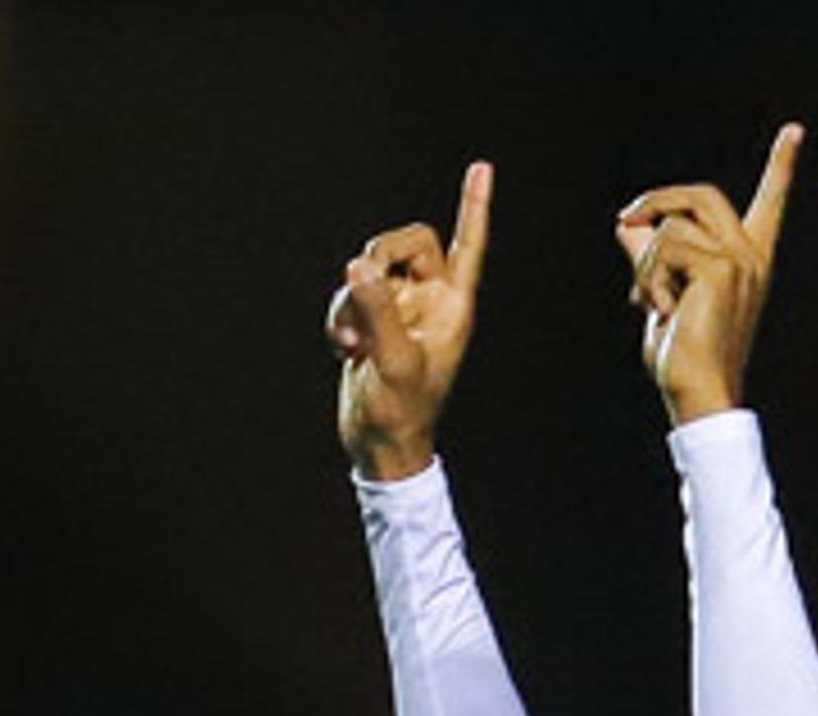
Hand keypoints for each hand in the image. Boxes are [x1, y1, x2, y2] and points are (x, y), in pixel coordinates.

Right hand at [330, 161, 495, 480]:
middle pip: (407, 243)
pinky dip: (337, 317)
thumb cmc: (403, 411)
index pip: (468, 245)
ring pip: (369, 271)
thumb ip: (378, 309)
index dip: (474, 207)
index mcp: (453, 305)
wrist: (378, 446)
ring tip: (350, 341)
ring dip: (350, 299)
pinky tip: (343, 349)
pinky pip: (347, 296)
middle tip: (360, 282)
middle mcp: (429, 301)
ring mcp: (398, 310)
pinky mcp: (370, 322)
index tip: (480, 167)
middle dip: (380, 256)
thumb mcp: (393, 360)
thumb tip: (358, 265)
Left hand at [615, 124, 803, 425]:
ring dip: (645, 262)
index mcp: (748, 261)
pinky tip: (659, 311)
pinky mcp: (720, 268)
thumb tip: (626, 224)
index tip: (795, 130)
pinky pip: (665, 247)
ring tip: (646, 303)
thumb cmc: (682, 354)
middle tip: (626, 220)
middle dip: (658, 199)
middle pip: (702, 194)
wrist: (698, 392)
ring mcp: (738, 260)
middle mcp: (750, 255)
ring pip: (672, 225)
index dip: (781, 167)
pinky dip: (648, 278)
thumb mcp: (663, 296)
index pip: (769, 205)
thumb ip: (651, 258)